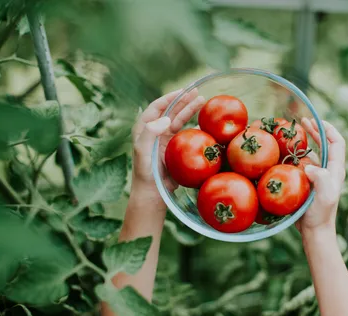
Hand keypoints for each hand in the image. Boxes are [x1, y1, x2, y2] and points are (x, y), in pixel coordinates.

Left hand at [131, 88, 205, 204]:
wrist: (153, 193)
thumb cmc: (145, 173)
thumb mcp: (142, 151)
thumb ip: (150, 133)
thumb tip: (166, 118)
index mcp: (144, 129)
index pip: (157, 108)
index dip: (169, 98)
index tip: (182, 91)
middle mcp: (155, 132)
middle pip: (171, 111)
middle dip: (183, 100)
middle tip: (197, 92)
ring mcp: (166, 140)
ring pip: (180, 120)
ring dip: (190, 110)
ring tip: (203, 101)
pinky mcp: (176, 149)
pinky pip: (187, 134)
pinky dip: (196, 127)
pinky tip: (205, 122)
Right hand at [296, 118, 345, 237]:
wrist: (315, 231)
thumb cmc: (320, 214)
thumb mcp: (324, 196)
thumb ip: (321, 179)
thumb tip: (309, 165)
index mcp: (336, 170)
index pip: (337, 143)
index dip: (328, 129)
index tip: (315, 120)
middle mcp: (329, 170)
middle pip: (326, 144)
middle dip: (315, 131)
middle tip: (301, 122)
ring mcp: (319, 177)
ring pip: (314, 153)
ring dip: (305, 142)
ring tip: (292, 135)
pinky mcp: (309, 183)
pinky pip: (303, 164)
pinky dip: (296, 156)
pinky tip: (285, 155)